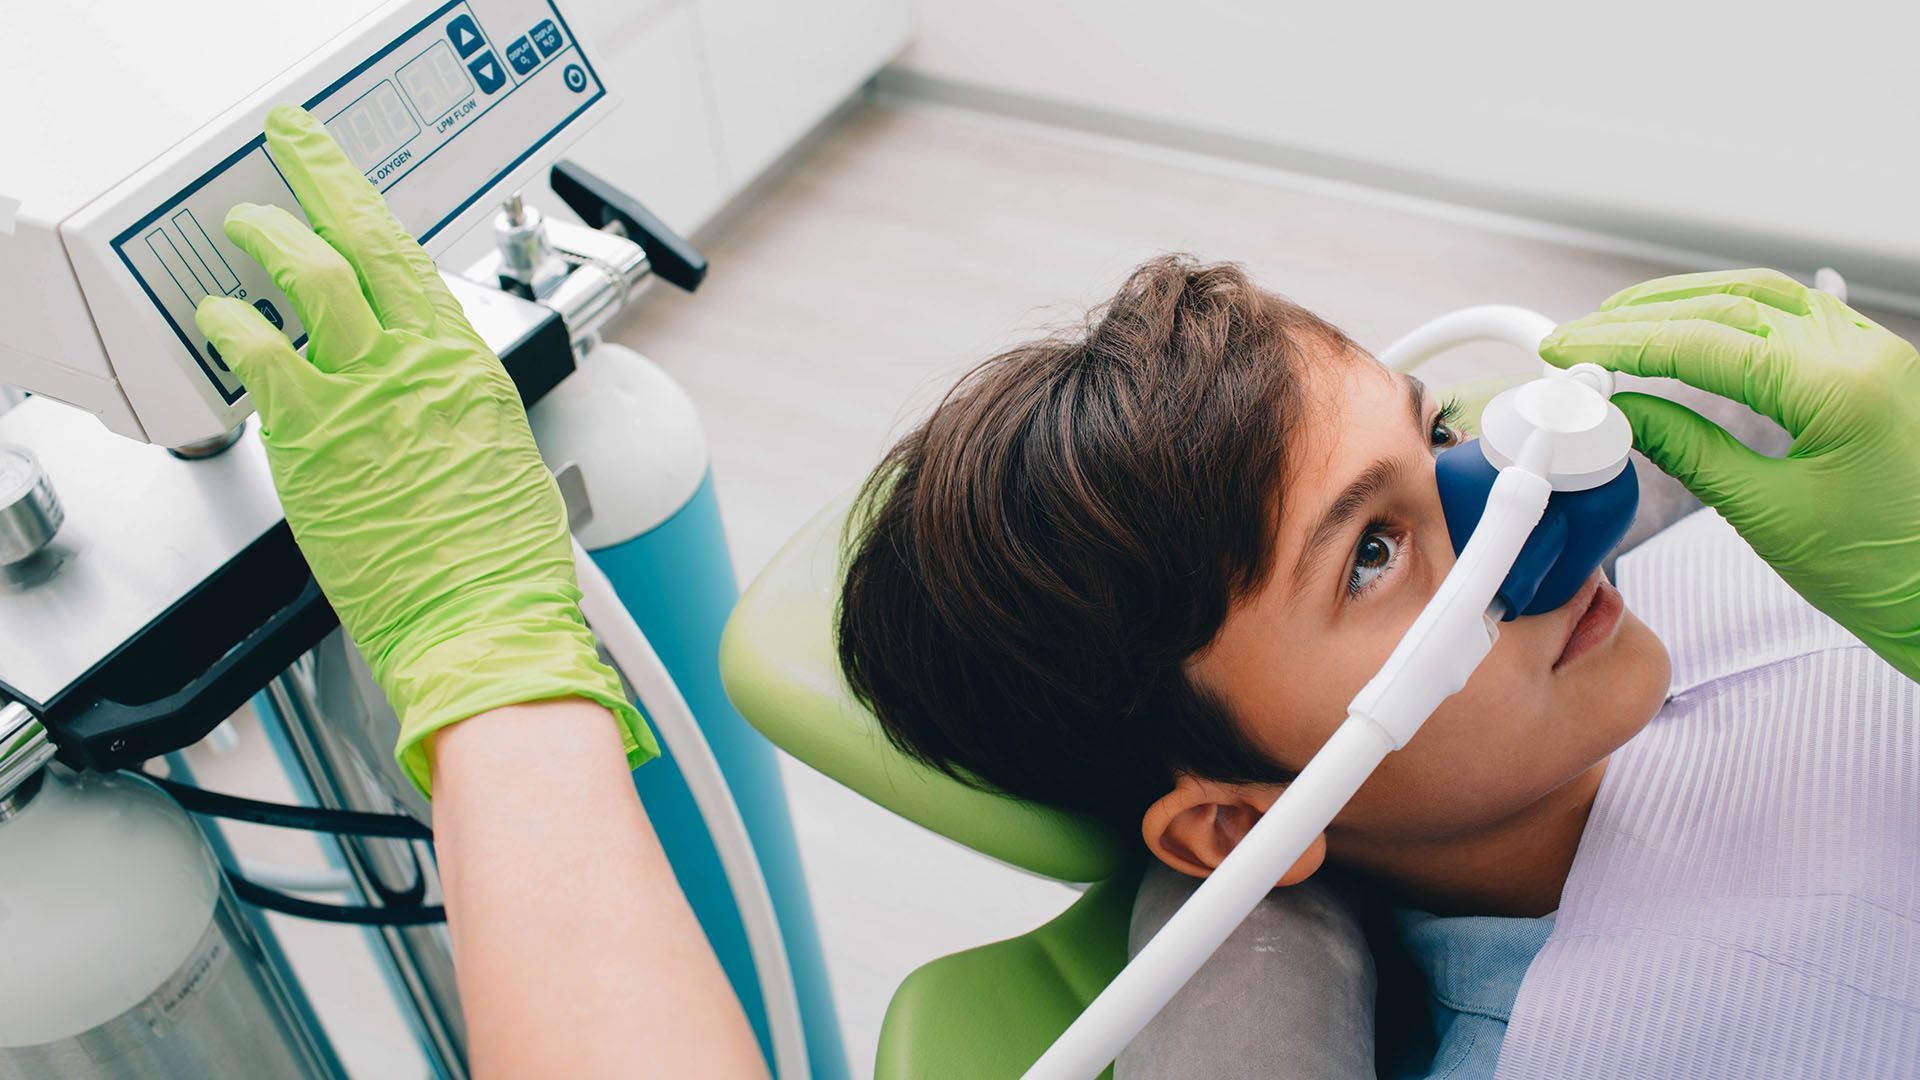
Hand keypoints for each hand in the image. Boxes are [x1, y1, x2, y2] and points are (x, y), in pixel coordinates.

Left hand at [196, 104, 654, 791]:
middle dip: (320, 180)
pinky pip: (263, 357)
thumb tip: (422, 400)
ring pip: (314, 280)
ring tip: (247, 231)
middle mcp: (421, 366)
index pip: (410, 259)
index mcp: (470, 368)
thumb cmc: (499, 565)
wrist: (485, 621)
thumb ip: (449, 412)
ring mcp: (368, 396)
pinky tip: (219, 320)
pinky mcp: (317, 439)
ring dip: (271, 241)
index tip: (337, 167)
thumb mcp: (496, 459)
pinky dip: (233, 327)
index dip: (362, 200)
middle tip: (291, 148)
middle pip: (364, 242)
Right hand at [1541, 268, 1919, 681]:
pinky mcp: (1878, 366)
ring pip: (1766, 296)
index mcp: (1839, 391)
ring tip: (1626, 320)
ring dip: (1689, 301)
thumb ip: (1689, 451)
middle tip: (1582, 337)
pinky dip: (1738, 311)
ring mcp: (1877, 353)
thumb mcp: (1767, 514)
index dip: (1622, 345)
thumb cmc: (1884, 572)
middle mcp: (1865, 355)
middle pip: (1731, 305)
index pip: (1703, 345)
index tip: (1569, 348)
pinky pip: (1801, 314)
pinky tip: (1700, 321)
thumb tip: (1625, 413)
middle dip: (1644, 317)